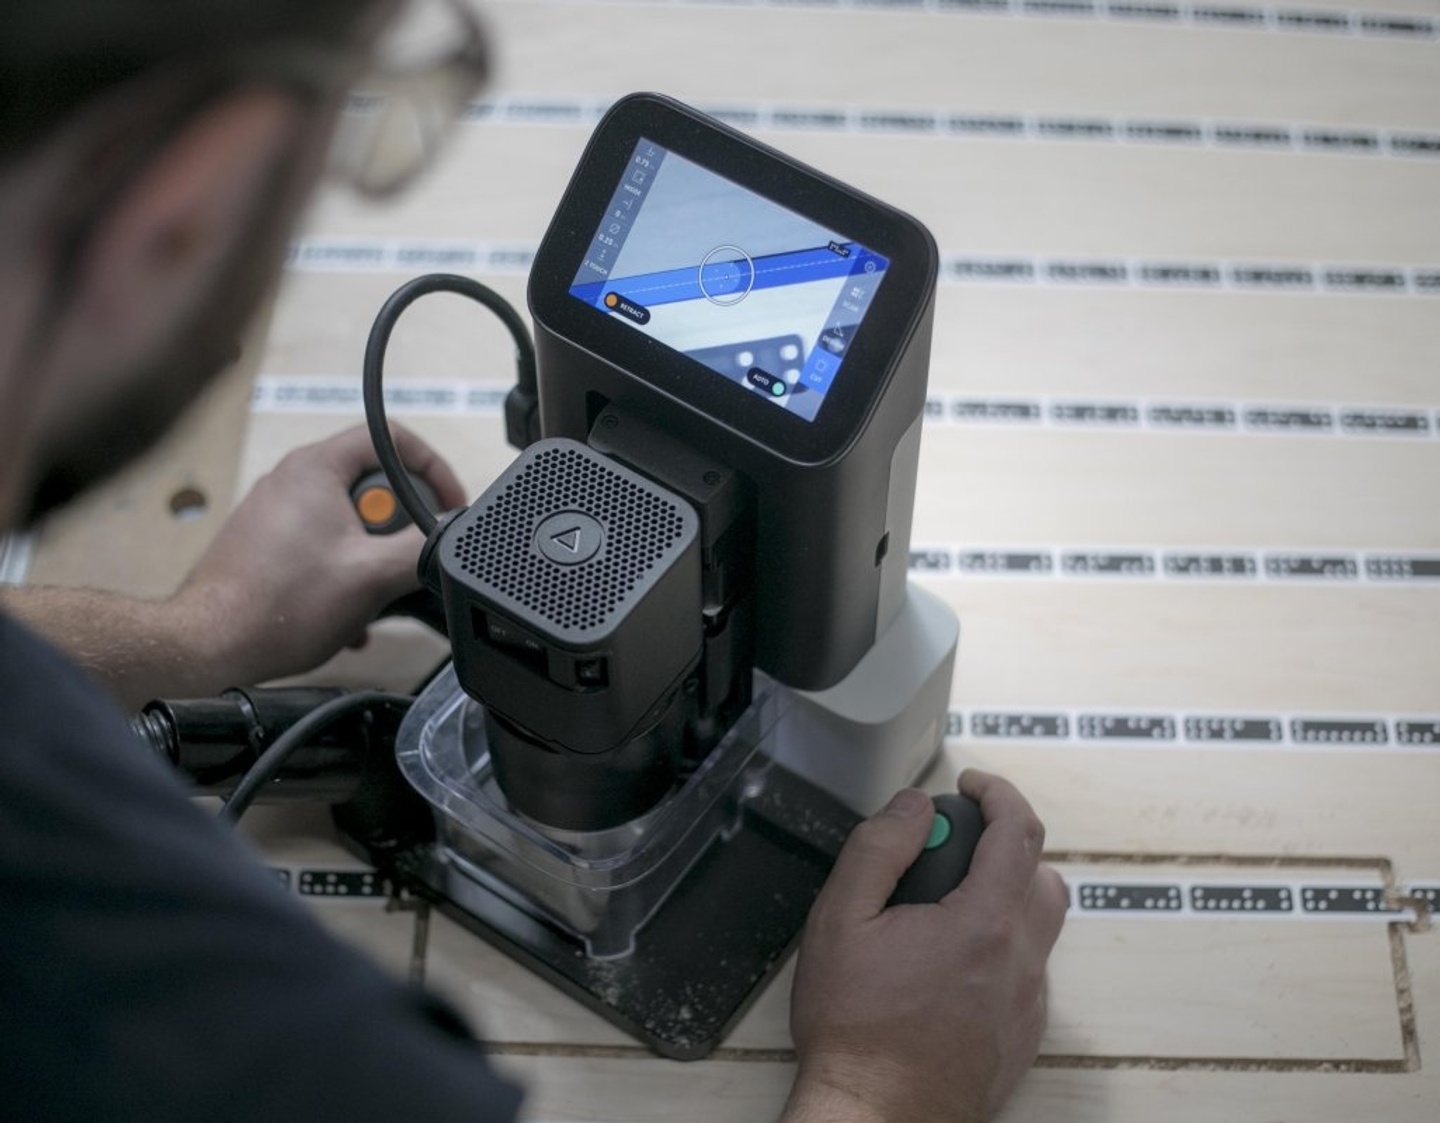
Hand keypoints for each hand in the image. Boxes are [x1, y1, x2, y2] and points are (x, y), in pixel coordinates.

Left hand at [171, 423, 465, 686]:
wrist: (212, 645)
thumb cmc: (281, 604)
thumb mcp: (373, 575)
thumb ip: (423, 546)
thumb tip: (451, 535)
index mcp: (315, 469)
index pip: (391, 437)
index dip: (432, 468)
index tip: (448, 505)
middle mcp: (291, 480)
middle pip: (372, 483)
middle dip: (398, 525)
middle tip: (403, 557)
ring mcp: (274, 512)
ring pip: (349, 521)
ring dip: (372, 557)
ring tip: (373, 594)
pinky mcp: (265, 544)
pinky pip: (323, 545)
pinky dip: (344, 573)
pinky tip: (348, 615)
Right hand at [782, 770, 1067, 1122]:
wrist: (876, 1117)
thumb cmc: (854, 1026)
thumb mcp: (841, 920)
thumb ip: (879, 848)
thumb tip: (915, 806)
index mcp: (984, 924)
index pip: (1019, 832)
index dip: (998, 794)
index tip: (970, 787)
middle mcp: (1021, 962)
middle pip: (1043, 876)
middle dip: (1005, 845)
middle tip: (951, 849)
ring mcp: (1027, 1003)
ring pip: (1040, 926)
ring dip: (1005, 897)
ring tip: (944, 908)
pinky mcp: (1023, 1036)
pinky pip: (1028, 971)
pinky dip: (1001, 945)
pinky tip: (948, 962)